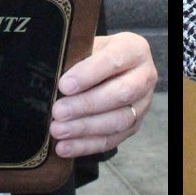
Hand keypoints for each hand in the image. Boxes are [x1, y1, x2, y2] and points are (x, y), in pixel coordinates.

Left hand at [50, 31, 156, 156]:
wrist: (114, 68)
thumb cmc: (96, 55)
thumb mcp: (89, 47)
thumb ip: (76, 59)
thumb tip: (50, 77)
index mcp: (134, 50)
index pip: (114, 61)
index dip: (89, 74)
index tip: (64, 85)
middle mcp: (145, 76)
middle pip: (121, 94)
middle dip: (86, 105)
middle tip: (58, 111)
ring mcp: (143, 104)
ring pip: (118, 120)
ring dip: (85, 128)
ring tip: (58, 130)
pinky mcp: (134, 126)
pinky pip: (112, 140)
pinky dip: (86, 145)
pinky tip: (64, 147)